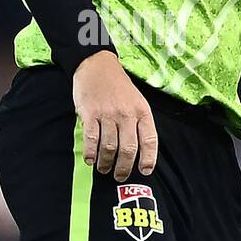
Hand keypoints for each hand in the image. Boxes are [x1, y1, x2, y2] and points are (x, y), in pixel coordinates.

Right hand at [72, 51, 157, 180]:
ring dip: (106, 163)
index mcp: (142, 111)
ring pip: (109, 147)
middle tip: (119, 176)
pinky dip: (91, 153)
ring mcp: (108, 113)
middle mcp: (127, 113)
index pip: (149, 140)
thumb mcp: (137, 100)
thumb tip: (140, 150)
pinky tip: (91, 159)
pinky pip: (91, 139)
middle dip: (124, 167)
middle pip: (128, 149)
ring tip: (104, 168)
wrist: (97, 65)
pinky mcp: (90, 113)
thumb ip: (139, 122)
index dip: (148, 159)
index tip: (145, 171)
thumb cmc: (118, 86)